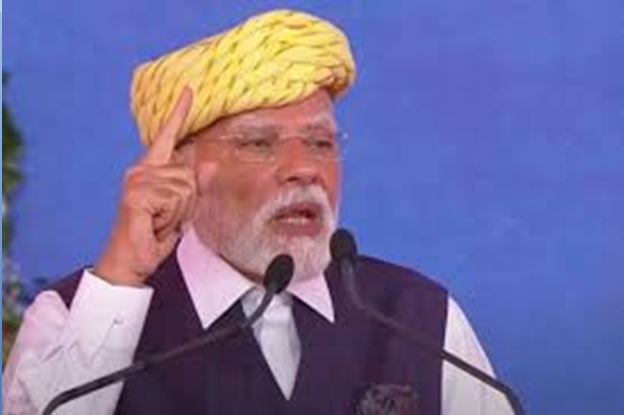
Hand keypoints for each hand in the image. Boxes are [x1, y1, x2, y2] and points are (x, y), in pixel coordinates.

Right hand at [94, 87, 208, 285]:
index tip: (189, 90)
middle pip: (189, 174)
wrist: (130, 260)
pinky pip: (174, 200)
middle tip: (166, 219)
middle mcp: (141, 170)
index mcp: (150, 169)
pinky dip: (171, 218)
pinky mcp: (137, 193)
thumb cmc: (151, 234)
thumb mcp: (178, 209)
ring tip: (159, 222)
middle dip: (187, 203)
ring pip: (185, 188)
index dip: (179, 113)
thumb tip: (208, 163)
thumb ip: (190, 186)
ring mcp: (137, 180)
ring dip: (179, 213)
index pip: (167, 137)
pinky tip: (153, 224)